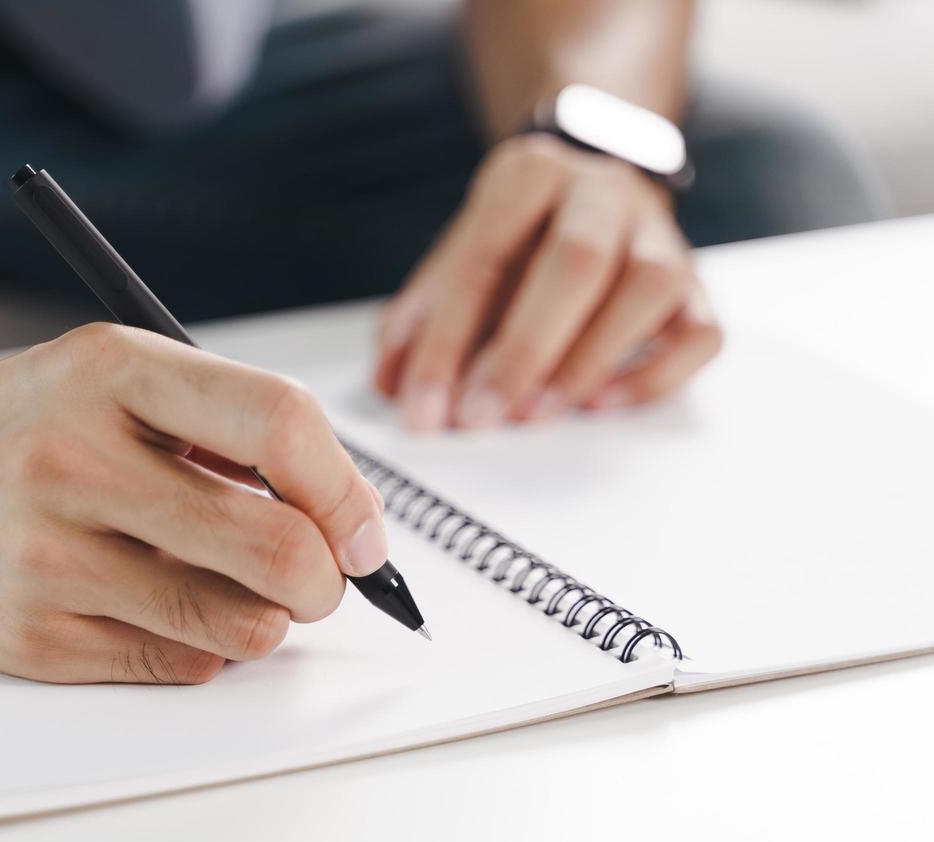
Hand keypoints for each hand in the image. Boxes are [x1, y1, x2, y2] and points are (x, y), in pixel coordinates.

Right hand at [0, 323, 388, 683]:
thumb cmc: (14, 424)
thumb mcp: (108, 379)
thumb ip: (219, 429)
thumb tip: (344, 520)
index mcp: (109, 372)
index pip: (279, 423)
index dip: (347, 490)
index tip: (362, 533)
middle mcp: (72, 460)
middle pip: (275, 545)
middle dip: (325, 580)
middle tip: (319, 580)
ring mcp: (43, 556)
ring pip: (237, 624)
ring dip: (266, 620)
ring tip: (237, 594)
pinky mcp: (24, 635)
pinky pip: (175, 664)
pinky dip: (197, 648)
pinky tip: (160, 610)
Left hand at [373, 133, 722, 429]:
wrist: (591, 182)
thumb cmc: (517, 237)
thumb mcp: (457, 257)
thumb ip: (419, 317)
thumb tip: (391, 384)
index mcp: (529, 174)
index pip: (482, 259)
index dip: (446, 342)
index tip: (422, 407)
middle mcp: (602, 193)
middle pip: (575, 261)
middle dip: (522, 350)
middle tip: (481, 417)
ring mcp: (659, 234)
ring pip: (648, 287)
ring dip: (589, 360)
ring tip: (537, 414)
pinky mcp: (697, 283)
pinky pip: (699, 331)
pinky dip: (655, 375)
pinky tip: (604, 404)